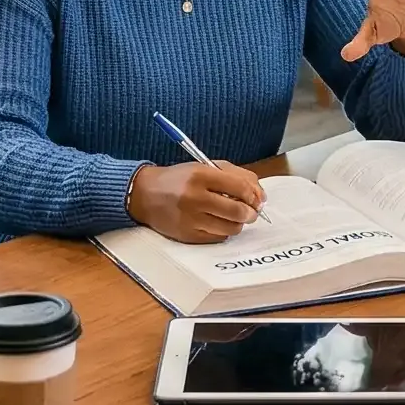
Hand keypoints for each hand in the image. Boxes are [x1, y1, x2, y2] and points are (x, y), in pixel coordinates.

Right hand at [128, 161, 263, 241]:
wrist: (145, 194)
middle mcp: (194, 197)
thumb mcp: (205, 167)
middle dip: (250, 213)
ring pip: (230, 228)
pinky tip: (217, 223)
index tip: (258, 199)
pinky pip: (217, 238)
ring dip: (238, 223)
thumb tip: (260, 194)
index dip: (254, 196)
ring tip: (233, 217)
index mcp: (200, 175)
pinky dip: (223, 232)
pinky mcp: (187, 235)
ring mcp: (190, 218)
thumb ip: (235, 175)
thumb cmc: (180, 179)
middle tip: (251, 212)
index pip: (239, 188)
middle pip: (237, 211)